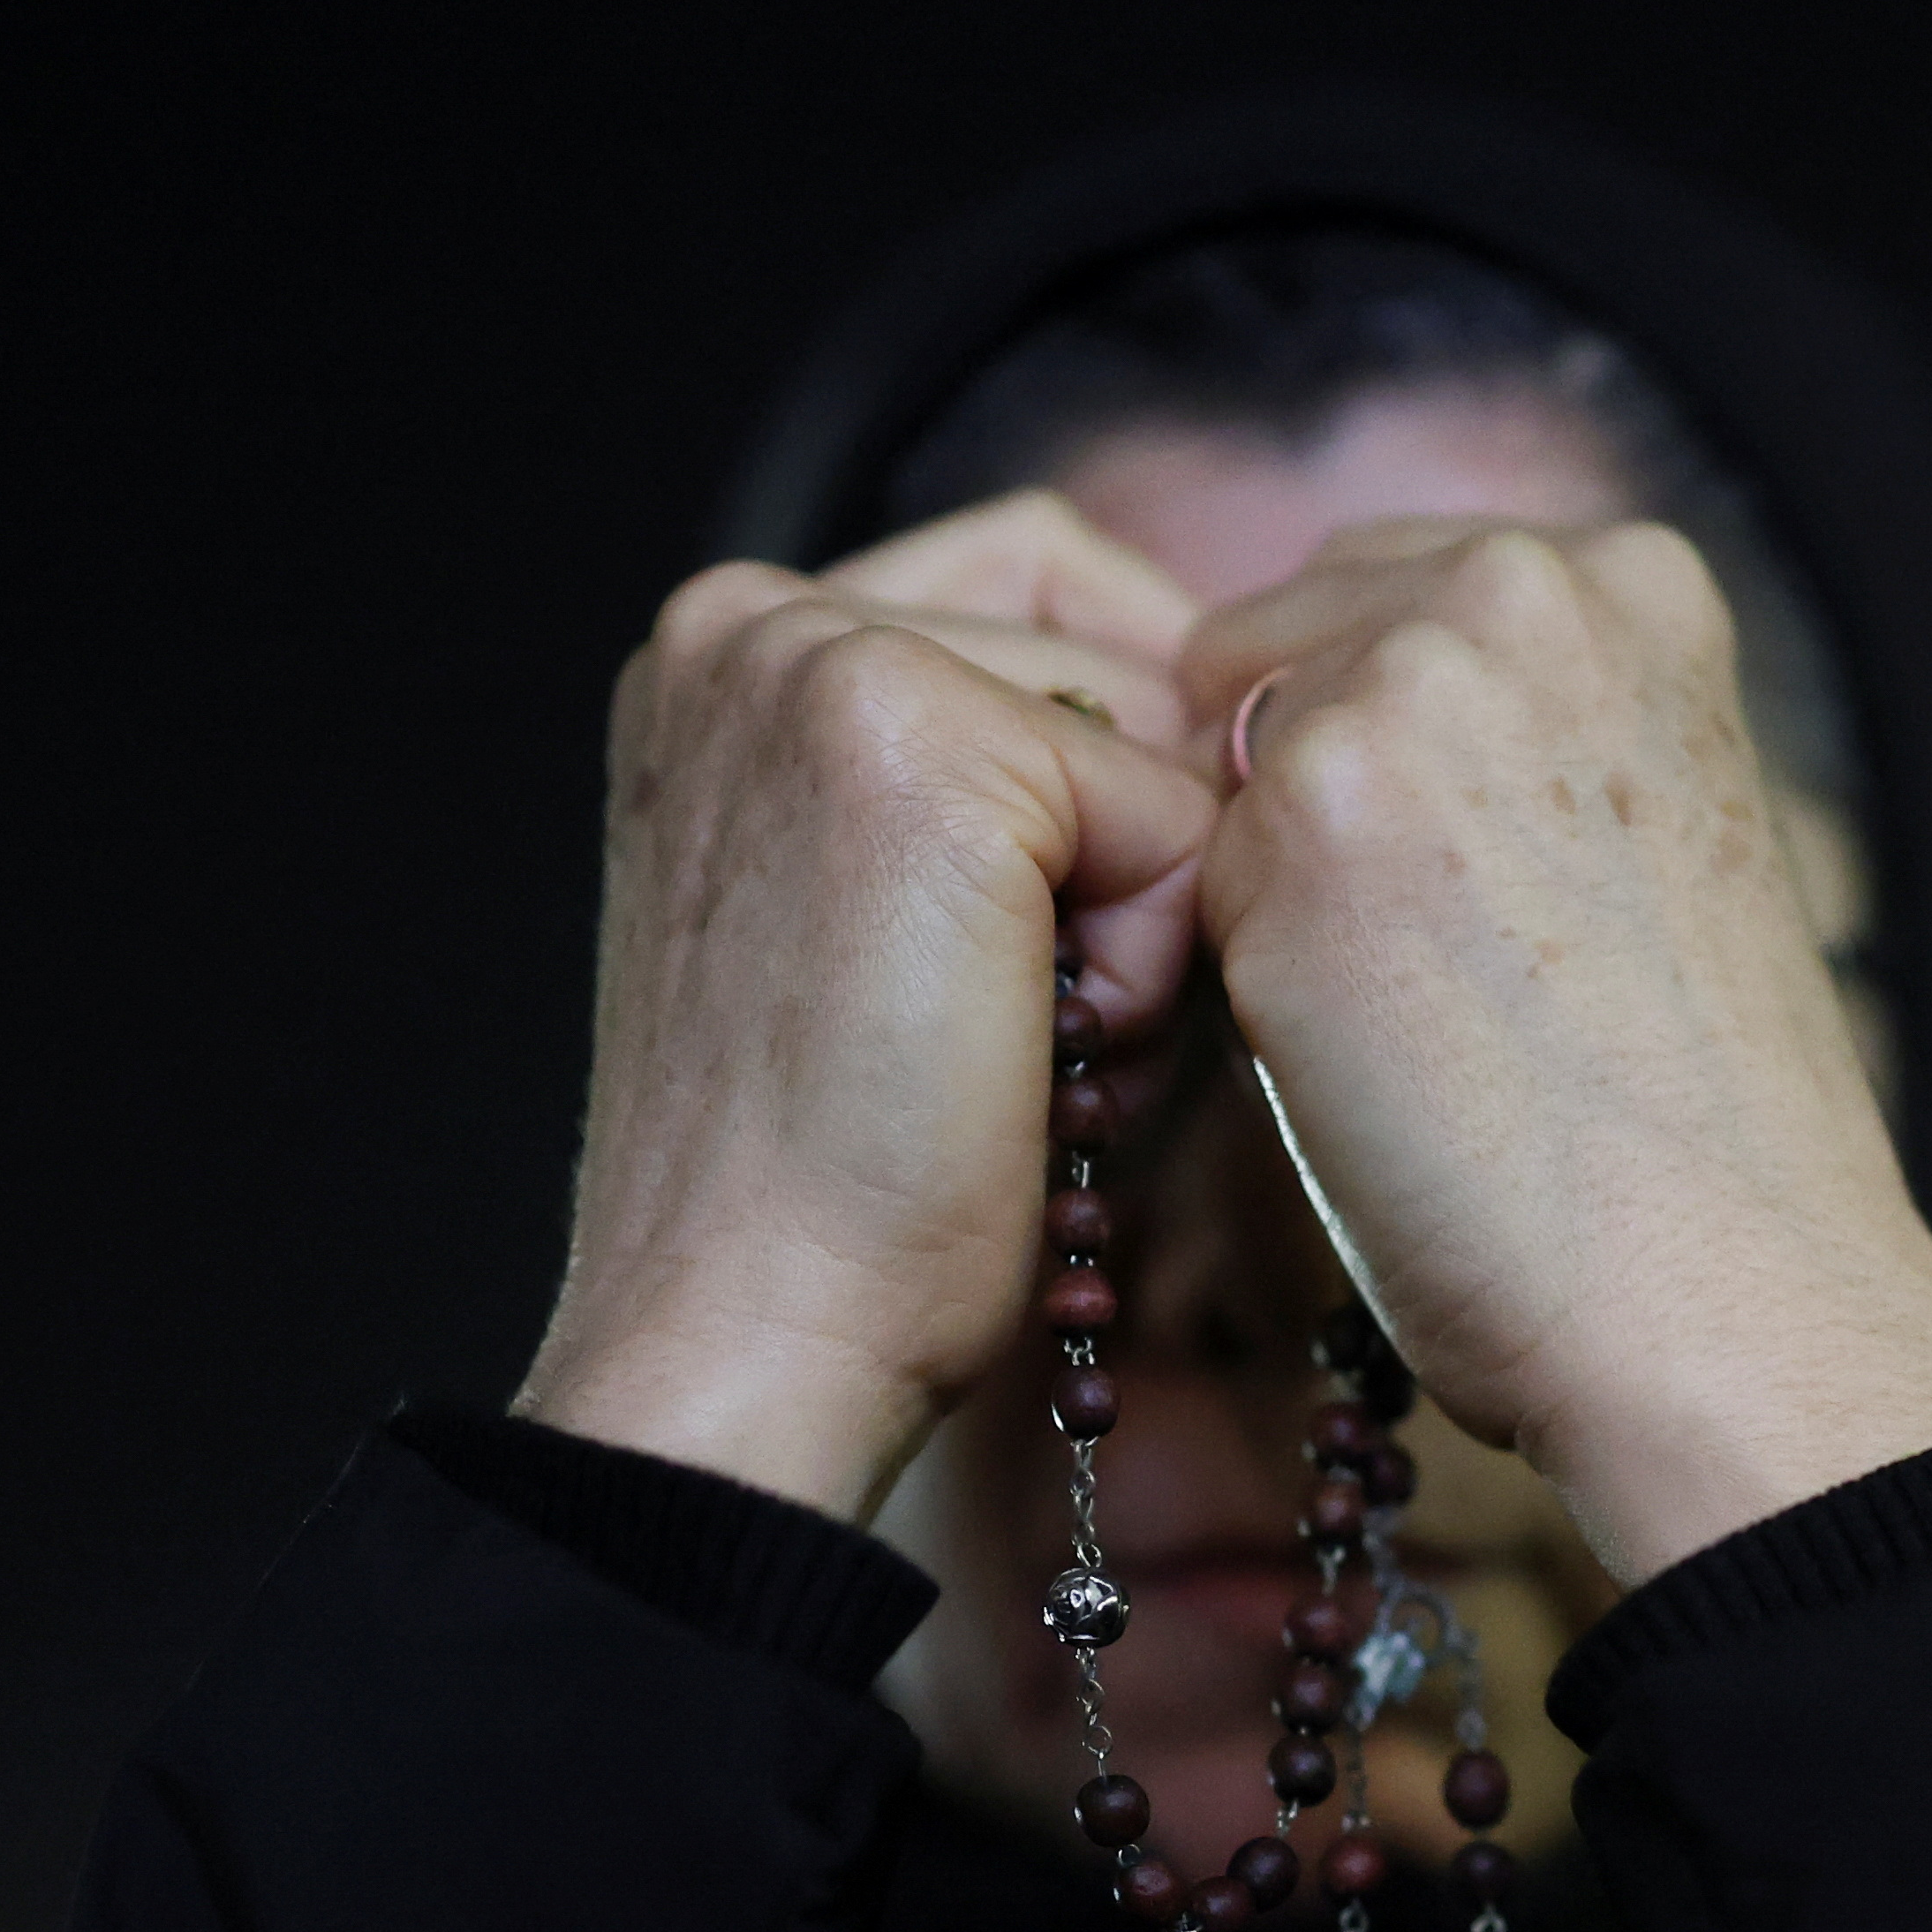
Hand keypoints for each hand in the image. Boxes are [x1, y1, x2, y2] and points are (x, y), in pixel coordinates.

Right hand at [519, 498, 1214, 1517]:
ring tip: (1017, 1052)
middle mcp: (745, 620)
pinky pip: (1178, 818)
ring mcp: (817, 660)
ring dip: (1143, 918)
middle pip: (1113, 653)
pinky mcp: (919, 742)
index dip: (1126, 772)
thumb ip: (983, 785)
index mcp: (724, 655)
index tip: (1078, 949)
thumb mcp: (882, 927)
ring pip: (1156, 740)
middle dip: (1135, 853)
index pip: (1037, 595)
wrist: (752, 1336)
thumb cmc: (834, 1192)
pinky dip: (1151, 972)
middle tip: (1024, 1036)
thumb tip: (1208, 734)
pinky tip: (1039, 1067)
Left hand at [1184, 520, 1931, 1580]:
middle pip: (1279, 651)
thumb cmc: (1696, 1125)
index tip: (1454, 893)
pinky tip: (1372, 1068)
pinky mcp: (1301, 814)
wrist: (1727, 1290)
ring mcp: (1405, 686)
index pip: (1389, 596)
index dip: (1378, 754)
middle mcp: (1519, 587)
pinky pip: (1190, 884)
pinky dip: (1242, 984)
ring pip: (1225, 766)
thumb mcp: (1652, 830)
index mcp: (1636, 580)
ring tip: (1417, 1025)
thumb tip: (1352, 737)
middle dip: (1303, 794)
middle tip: (1431, 976)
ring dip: (1271, 889)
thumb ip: (1519, 736)